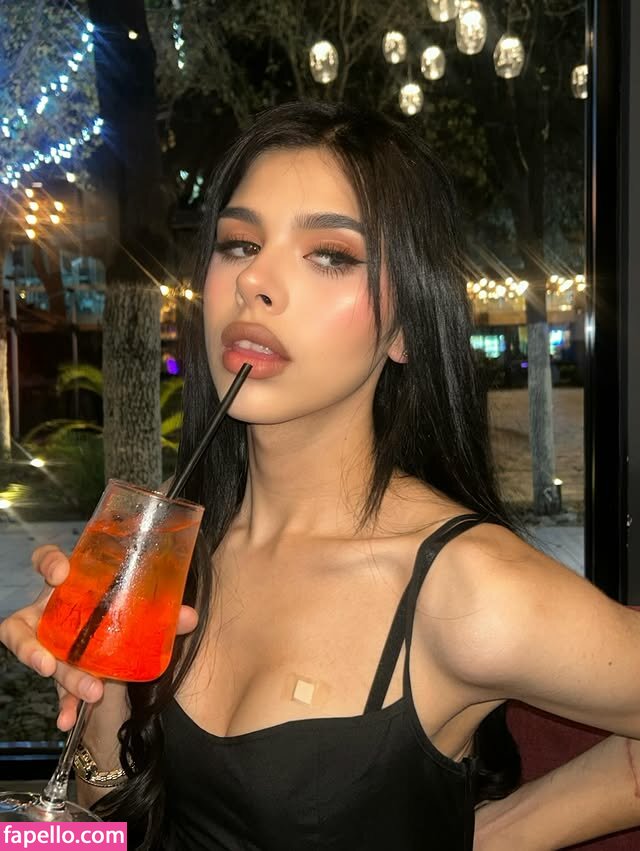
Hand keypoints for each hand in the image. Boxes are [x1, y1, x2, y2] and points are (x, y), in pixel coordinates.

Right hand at [0, 545, 198, 730]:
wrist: (120, 648)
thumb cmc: (124, 614)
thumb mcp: (140, 611)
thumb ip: (162, 613)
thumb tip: (188, 616)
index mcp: (71, 584)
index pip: (46, 561)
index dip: (47, 563)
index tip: (60, 574)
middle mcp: (52, 611)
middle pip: (28, 625)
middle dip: (32, 647)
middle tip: (49, 663)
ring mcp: (50, 641)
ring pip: (40, 658)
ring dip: (61, 677)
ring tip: (87, 691)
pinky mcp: (61, 670)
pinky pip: (56, 688)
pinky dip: (65, 704)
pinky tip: (69, 719)